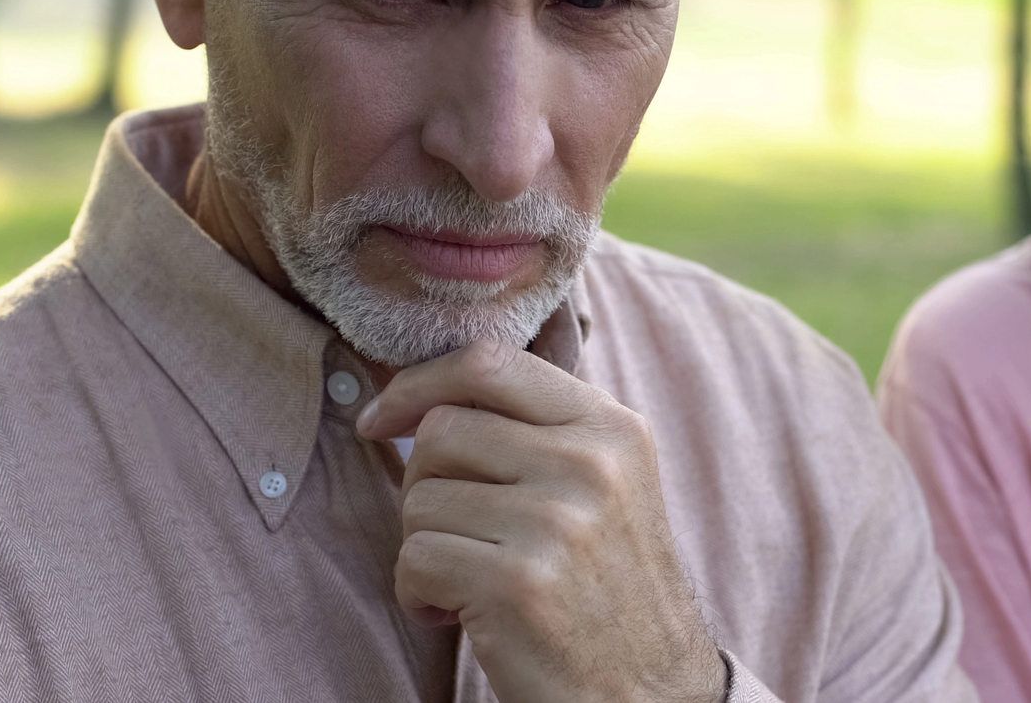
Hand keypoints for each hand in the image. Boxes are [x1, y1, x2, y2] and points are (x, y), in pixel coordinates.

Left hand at [357, 340, 726, 702]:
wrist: (648, 694)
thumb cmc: (606, 591)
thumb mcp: (604, 486)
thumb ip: (539, 430)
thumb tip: (424, 393)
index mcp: (612, 428)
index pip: (489, 361)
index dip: (419, 381)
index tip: (383, 417)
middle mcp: (590, 463)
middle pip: (442, 429)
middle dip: (423, 484)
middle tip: (456, 533)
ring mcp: (556, 521)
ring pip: (420, 498)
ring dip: (425, 547)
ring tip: (473, 581)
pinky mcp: (517, 582)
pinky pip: (413, 559)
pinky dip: (419, 596)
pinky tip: (463, 614)